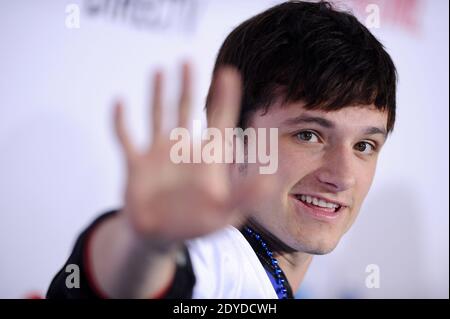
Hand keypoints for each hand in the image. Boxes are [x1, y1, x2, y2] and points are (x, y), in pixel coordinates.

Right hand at [113, 63, 267, 246]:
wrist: (160, 235)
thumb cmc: (195, 223)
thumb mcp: (226, 211)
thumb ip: (246, 194)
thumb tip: (270, 179)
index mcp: (207, 157)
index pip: (219, 120)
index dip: (224, 97)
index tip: (228, 73)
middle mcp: (182, 149)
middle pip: (185, 111)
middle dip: (188, 86)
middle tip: (188, 61)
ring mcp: (157, 154)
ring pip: (158, 117)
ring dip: (158, 95)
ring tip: (160, 70)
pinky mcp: (136, 165)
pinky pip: (126, 139)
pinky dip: (121, 122)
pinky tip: (120, 102)